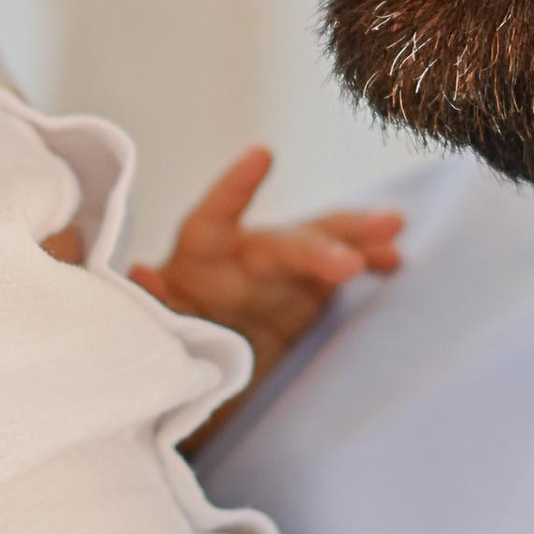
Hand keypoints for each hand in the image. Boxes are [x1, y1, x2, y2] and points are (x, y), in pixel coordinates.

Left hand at [134, 146, 403, 389]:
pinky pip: (340, 271)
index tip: (263, 155)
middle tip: (349, 265)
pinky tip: (395, 260)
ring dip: (355, 236)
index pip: (211, 222)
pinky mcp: (307, 293)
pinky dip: (367, 260)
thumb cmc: (167, 348)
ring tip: (394, 227)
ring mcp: (280, 273)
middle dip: (317, 250)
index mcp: (197, 265)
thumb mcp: (156, 333)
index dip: (234, 189)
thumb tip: (138, 273)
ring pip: (321, 244)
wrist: (192, 378)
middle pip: (283, 246)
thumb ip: (155, 303)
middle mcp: (241, 258)